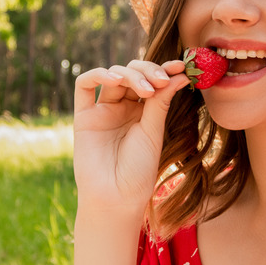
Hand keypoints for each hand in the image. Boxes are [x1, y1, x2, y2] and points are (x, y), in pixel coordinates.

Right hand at [73, 59, 189, 213]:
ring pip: (114, 75)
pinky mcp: (84, 116)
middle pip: (133, 73)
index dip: (165, 70)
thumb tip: (179, 74)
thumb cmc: (139, 169)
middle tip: (162, 81)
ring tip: (146, 89)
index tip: (181, 67)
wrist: (117, 197)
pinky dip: (99, 74)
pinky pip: (84, 85)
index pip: (152, 80)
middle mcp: (123, 107)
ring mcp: (103, 110)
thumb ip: (161, 101)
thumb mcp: (154, 131)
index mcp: (143, 111)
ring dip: (131, 74)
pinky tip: (115, 79)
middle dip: (149, 71)